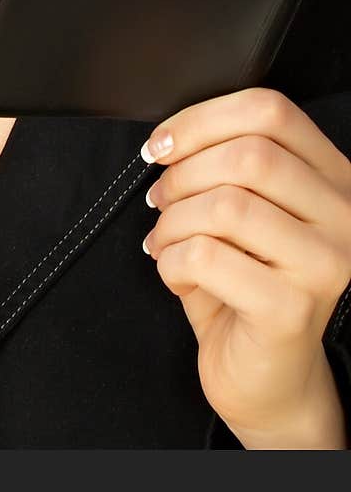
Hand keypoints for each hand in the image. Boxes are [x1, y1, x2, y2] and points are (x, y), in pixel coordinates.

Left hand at [140, 87, 350, 446]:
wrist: (268, 379)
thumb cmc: (246, 287)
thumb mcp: (245, 212)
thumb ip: (225, 167)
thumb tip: (169, 141)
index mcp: (333, 178)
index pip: (271, 111)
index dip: (202, 118)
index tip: (162, 145)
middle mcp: (343, 215)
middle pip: (249, 154)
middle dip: (183, 173)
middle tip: (159, 199)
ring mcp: (326, 264)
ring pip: (227, 203)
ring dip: (173, 220)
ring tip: (164, 240)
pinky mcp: (293, 309)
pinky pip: (210, 257)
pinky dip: (173, 260)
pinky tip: (177, 274)